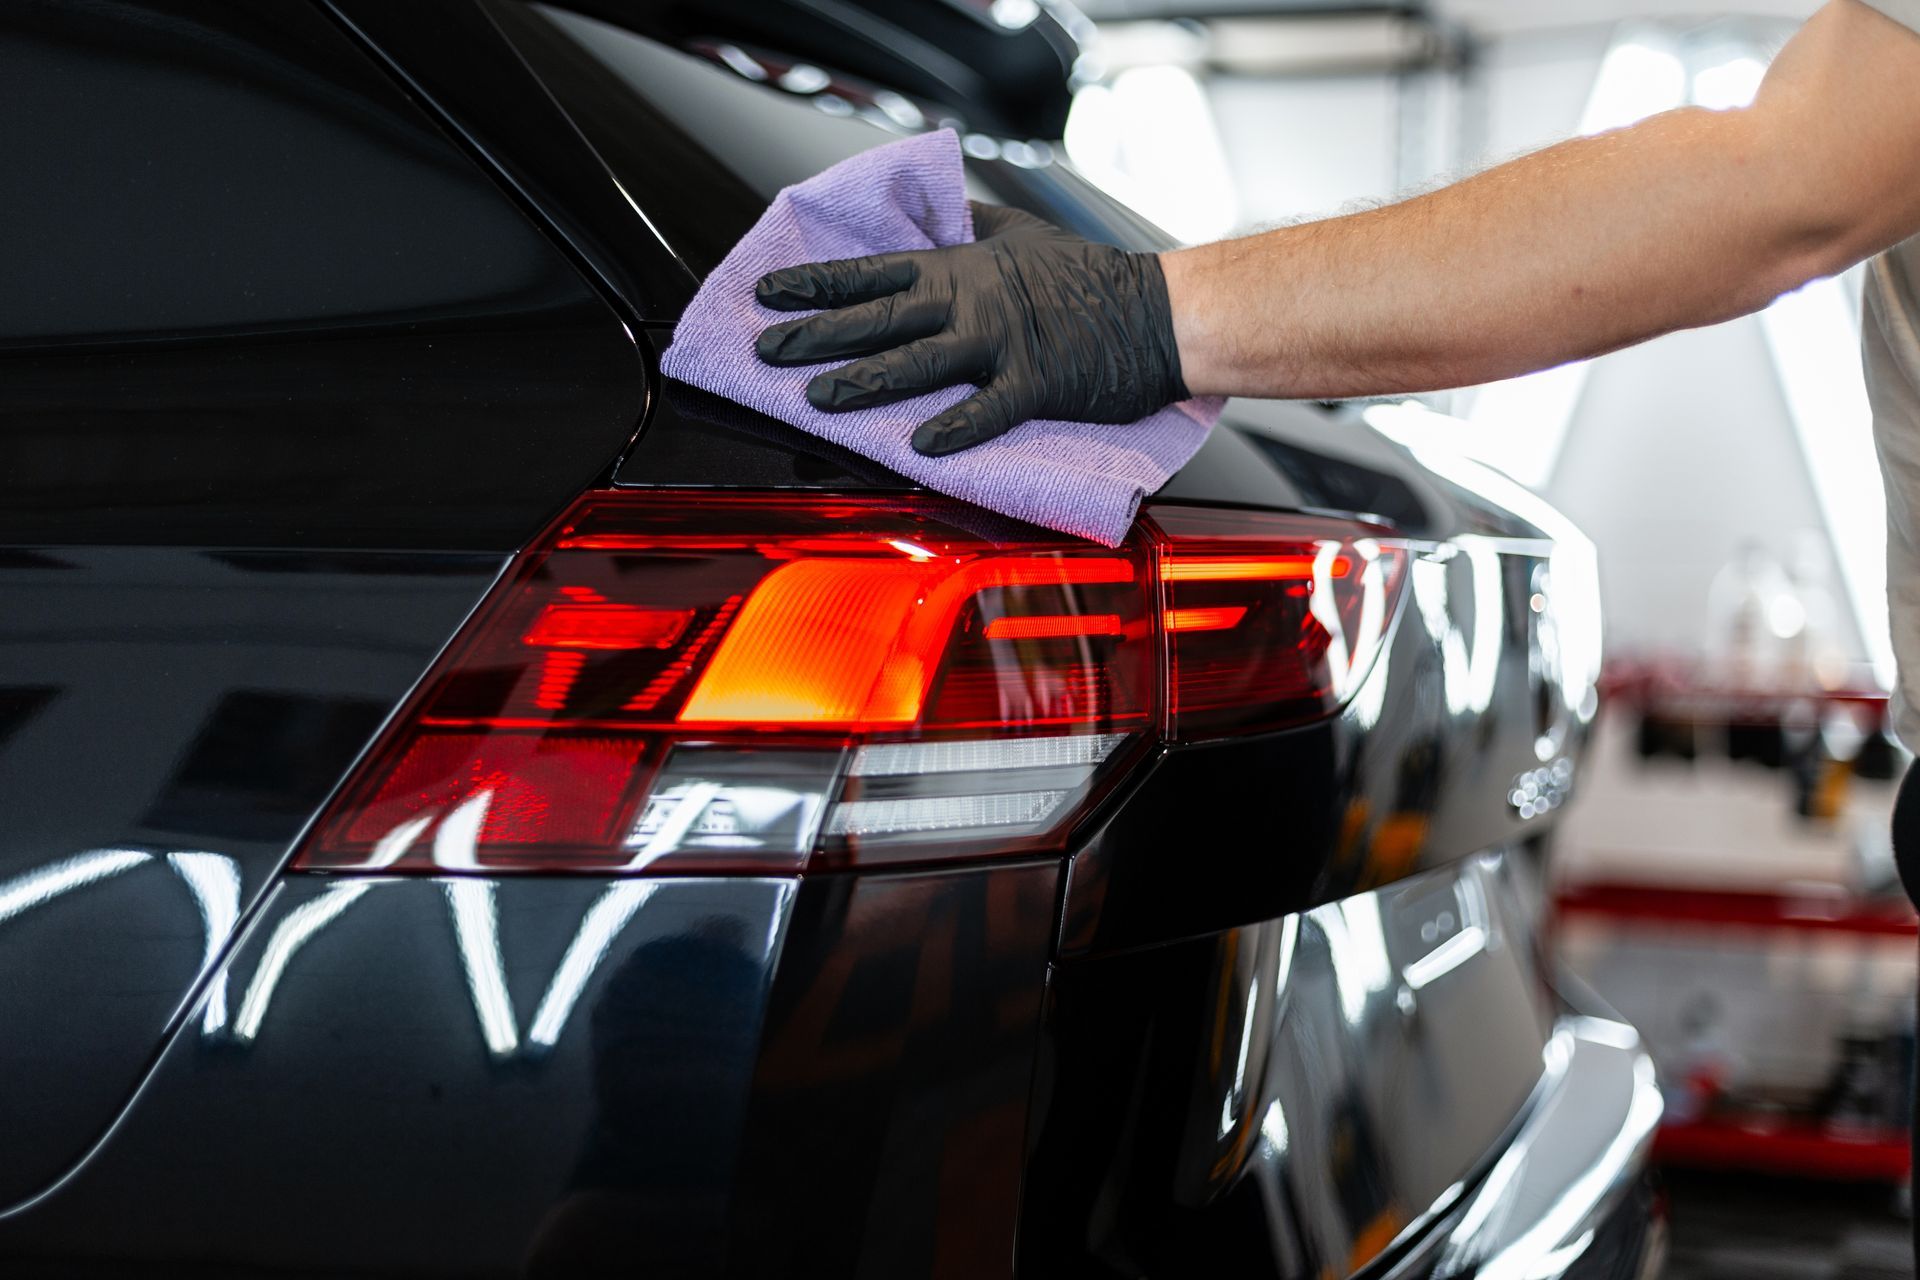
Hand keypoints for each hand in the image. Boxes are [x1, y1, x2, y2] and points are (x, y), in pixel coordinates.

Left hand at [754, 204, 1188, 455]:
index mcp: (963, 267)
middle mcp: (972, 302)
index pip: (873, 270)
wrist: (1158, 313)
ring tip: (817, 397)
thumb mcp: (1022, 234)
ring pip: (918, 361)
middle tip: (766, 349)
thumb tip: (931, 217)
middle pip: (879, 316)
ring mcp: (1002, 344)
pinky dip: (954, 426)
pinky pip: (987, 409)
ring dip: (863, 380)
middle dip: (817, 333)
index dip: (817, 282)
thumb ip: (968, 228)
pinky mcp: (1035, 385)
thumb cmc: (1091, 276)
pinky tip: (919, 446)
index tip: (769, 292)